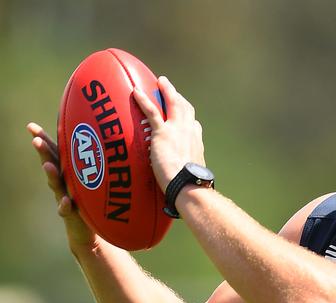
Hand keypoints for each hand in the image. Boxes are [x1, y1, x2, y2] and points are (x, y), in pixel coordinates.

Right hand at [27, 122, 98, 249]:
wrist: (90, 230)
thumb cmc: (93, 199)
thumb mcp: (94, 178)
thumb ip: (95, 162)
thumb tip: (111, 137)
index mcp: (68, 171)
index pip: (55, 152)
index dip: (43, 139)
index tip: (30, 126)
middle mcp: (63, 182)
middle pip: (52, 164)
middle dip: (44, 152)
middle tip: (35, 140)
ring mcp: (65, 197)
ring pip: (56, 185)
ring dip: (52, 175)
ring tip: (48, 166)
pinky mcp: (71, 214)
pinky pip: (66, 209)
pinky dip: (65, 205)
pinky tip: (67, 201)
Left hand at [133, 76, 205, 191]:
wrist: (187, 184)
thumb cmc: (190, 186)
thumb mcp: (192, 175)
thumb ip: (186, 172)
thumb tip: (182, 182)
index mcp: (196, 142)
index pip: (193, 125)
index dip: (188, 118)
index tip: (185, 117)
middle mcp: (189, 131)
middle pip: (185, 108)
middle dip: (178, 97)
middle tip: (170, 89)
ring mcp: (177, 129)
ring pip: (173, 103)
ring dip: (166, 90)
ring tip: (160, 82)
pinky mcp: (163, 132)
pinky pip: (152, 111)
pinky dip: (144, 100)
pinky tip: (136, 91)